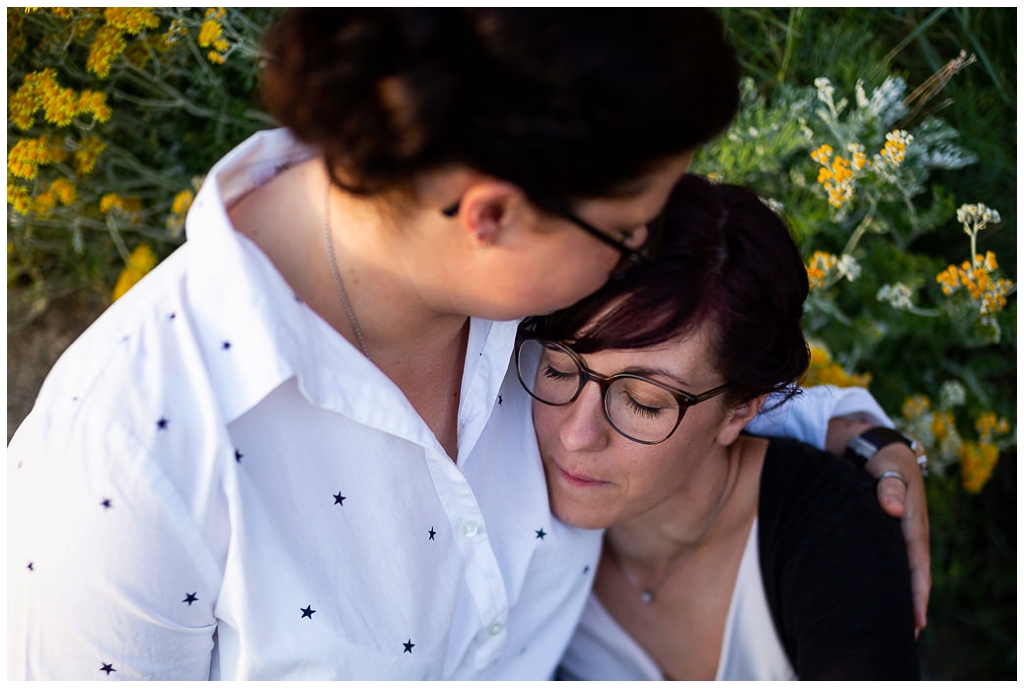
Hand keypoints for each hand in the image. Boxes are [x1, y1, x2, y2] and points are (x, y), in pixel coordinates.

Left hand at [865, 442, 930, 635]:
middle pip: (913, 575)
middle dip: (911, 605)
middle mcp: (909, 534)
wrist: (882, 452)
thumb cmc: (885, 463)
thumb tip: (893, 508)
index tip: (916, 617)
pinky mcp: (887, 534)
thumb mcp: (888, 469)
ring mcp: (899, 536)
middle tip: (907, 636)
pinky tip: (878, 598)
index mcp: (912, 524)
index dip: (916, 591)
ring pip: (901, 571)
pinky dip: (887, 580)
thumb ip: (889, 486)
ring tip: (894, 627)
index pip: (915, 563)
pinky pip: (890, 562)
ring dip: (899, 597)